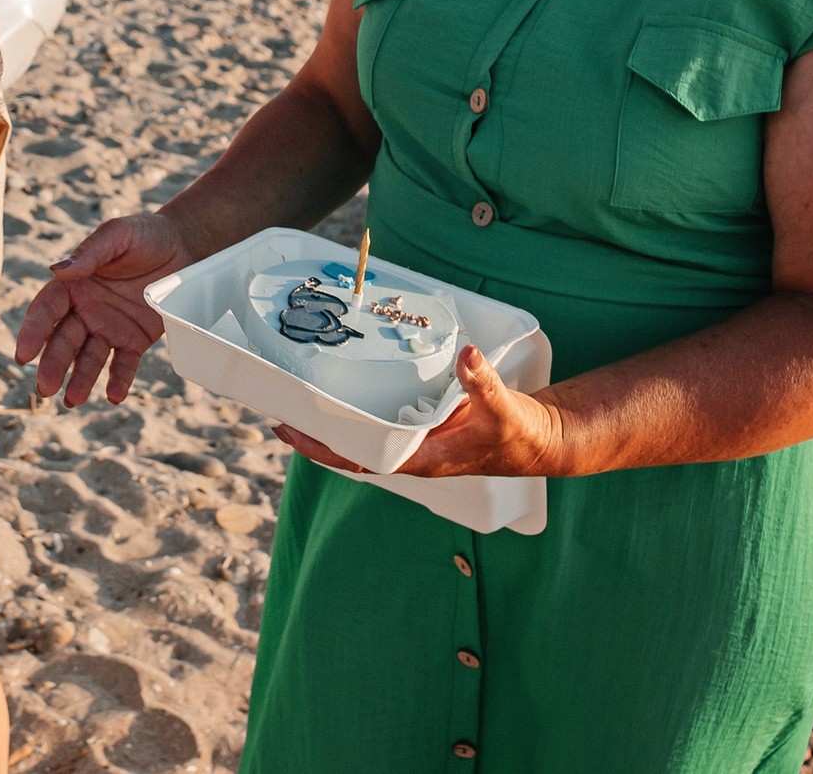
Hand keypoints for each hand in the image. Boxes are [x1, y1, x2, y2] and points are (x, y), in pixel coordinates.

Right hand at [13, 214, 193, 406]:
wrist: (184, 247)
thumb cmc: (144, 235)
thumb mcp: (118, 235)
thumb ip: (91, 253)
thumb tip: (57, 270)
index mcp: (73, 285)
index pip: (46, 311)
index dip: (33, 332)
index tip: (22, 355)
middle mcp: (85, 311)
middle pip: (63, 341)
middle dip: (53, 364)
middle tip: (45, 388)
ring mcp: (108, 328)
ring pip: (89, 358)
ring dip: (80, 379)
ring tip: (73, 400)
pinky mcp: (134, 341)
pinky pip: (123, 363)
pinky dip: (118, 380)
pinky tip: (114, 395)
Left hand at [274, 344, 566, 478]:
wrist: (537, 440)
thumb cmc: (518, 434)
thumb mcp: (503, 409)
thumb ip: (483, 383)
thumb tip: (467, 354)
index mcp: (421, 458)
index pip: (359, 459)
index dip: (321, 447)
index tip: (288, 432)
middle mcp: (410, 451)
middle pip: (349, 446)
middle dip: (313, 430)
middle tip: (276, 404)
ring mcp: (413, 439)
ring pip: (361, 432)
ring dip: (331, 418)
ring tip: (295, 394)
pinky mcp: (421, 424)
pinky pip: (379, 418)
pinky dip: (357, 405)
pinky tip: (342, 385)